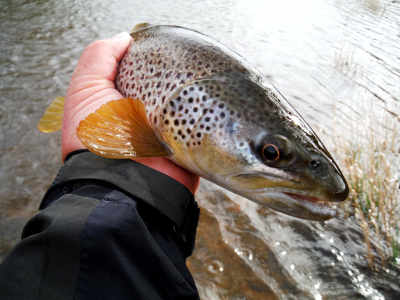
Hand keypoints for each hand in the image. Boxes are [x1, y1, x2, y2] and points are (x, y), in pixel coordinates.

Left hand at [62, 33, 199, 193]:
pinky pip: (202, 123)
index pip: (140, 73)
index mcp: (122, 104)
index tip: (157, 50)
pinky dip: (204, 111)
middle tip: (179, 66)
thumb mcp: (86, 89)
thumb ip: (100, 57)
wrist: (124, 182)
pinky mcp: (188, 145)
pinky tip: (203, 100)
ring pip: (185, 102)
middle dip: (172, 75)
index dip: (147, 60)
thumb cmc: (98, 138)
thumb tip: (125, 38)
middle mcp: (145, 117)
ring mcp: (167, 132)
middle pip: (165, 85)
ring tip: (195, 81)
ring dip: (190, 92)